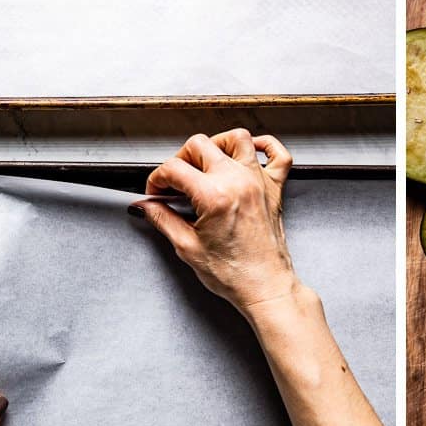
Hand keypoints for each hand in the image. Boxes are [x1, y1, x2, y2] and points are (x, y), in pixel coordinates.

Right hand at [130, 130, 299, 312]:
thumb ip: (163, 219)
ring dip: (216, 145)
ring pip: (238, 138)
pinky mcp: (275, 188)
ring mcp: (259, 181)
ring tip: (206, 163)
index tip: (156, 192)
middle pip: (200, 145)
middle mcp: (238, 181)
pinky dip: (265, 146)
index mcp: (214, 195)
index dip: (157, 179)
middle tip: (175, 181)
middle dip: (180, 159)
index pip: (174, 168)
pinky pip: (278, 153)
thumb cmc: (234, 274)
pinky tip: (250, 154)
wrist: (265, 287)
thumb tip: (147, 205)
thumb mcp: (187, 247)